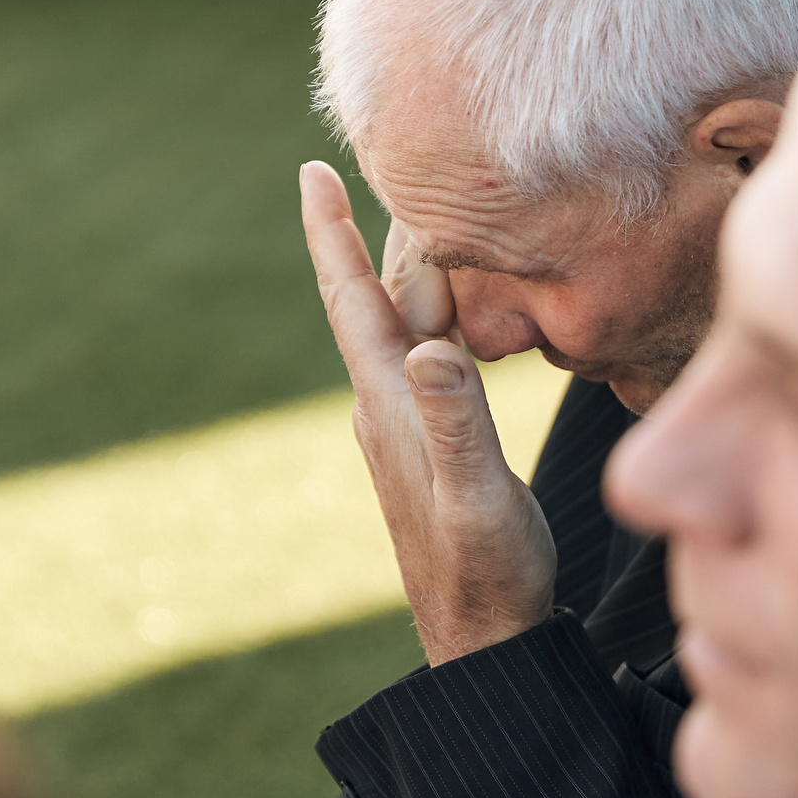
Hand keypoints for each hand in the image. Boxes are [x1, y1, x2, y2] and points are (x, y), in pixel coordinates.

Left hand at [301, 161, 554, 664]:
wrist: (484, 641)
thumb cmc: (486, 574)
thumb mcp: (479, 497)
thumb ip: (458, 422)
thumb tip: (429, 346)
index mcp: (390, 403)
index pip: (350, 299)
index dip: (330, 233)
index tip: (311, 169)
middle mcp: (389, 403)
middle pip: (376, 296)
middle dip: (374, 226)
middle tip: (384, 155)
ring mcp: (410, 423)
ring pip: (407, 321)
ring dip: (409, 263)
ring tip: (421, 206)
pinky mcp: (435, 440)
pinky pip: (432, 352)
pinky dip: (441, 309)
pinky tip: (458, 300)